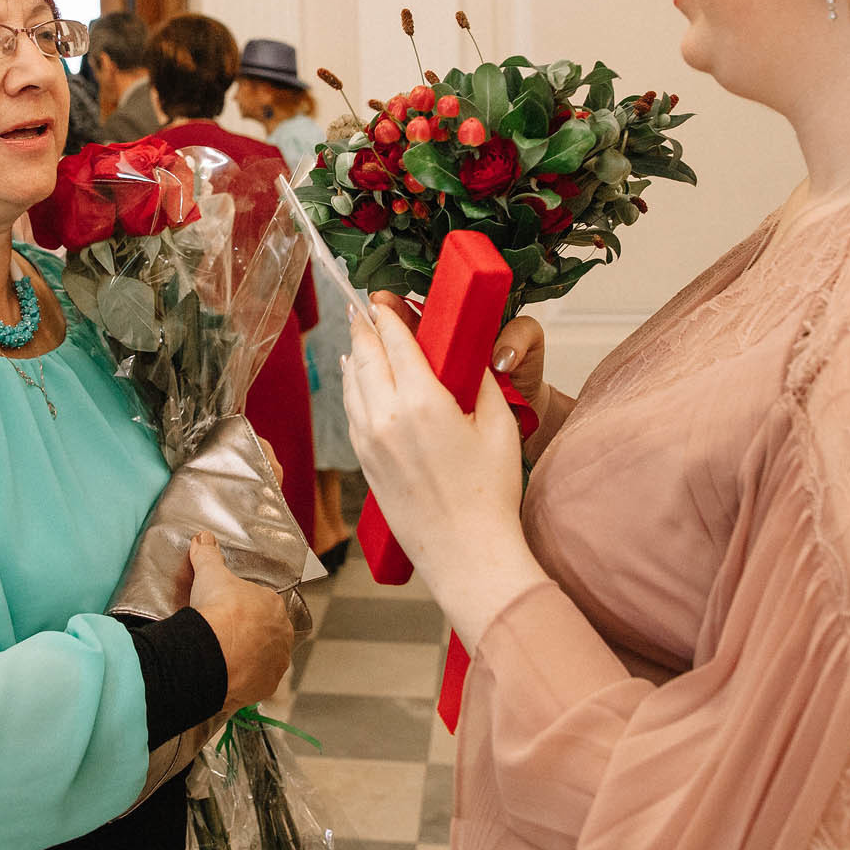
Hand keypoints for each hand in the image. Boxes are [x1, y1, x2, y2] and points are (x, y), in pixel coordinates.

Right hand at [186, 533, 293, 714]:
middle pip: (269, 633)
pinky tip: (230, 676)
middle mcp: (282, 635)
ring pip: (267, 659)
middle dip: (252, 634)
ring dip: (252, 658)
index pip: (265, 605)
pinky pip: (258, 682)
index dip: (247, 608)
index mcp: (274, 606)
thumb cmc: (217, 611)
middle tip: (228, 635)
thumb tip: (202, 538)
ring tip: (227, 657)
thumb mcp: (210, 574)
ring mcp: (277, 662)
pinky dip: (246, 680)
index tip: (231, 613)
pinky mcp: (267, 686)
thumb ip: (207, 554)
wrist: (211, 653)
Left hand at [341, 298, 544, 648]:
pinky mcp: (364, 461)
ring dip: (355, 352)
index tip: (384, 296)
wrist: (466, 552)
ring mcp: (370, 440)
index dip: (387, 313)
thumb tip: (465, 352)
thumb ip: (479, 380)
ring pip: (352, 380)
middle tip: (366, 306)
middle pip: (365, 354)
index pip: (394, 340)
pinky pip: (351, 408)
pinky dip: (352, 384)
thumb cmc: (489, 493)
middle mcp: (387, 416)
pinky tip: (357, 376)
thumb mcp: (499, 425)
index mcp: (422, 402)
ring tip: (360, 335)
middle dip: (365, 326)